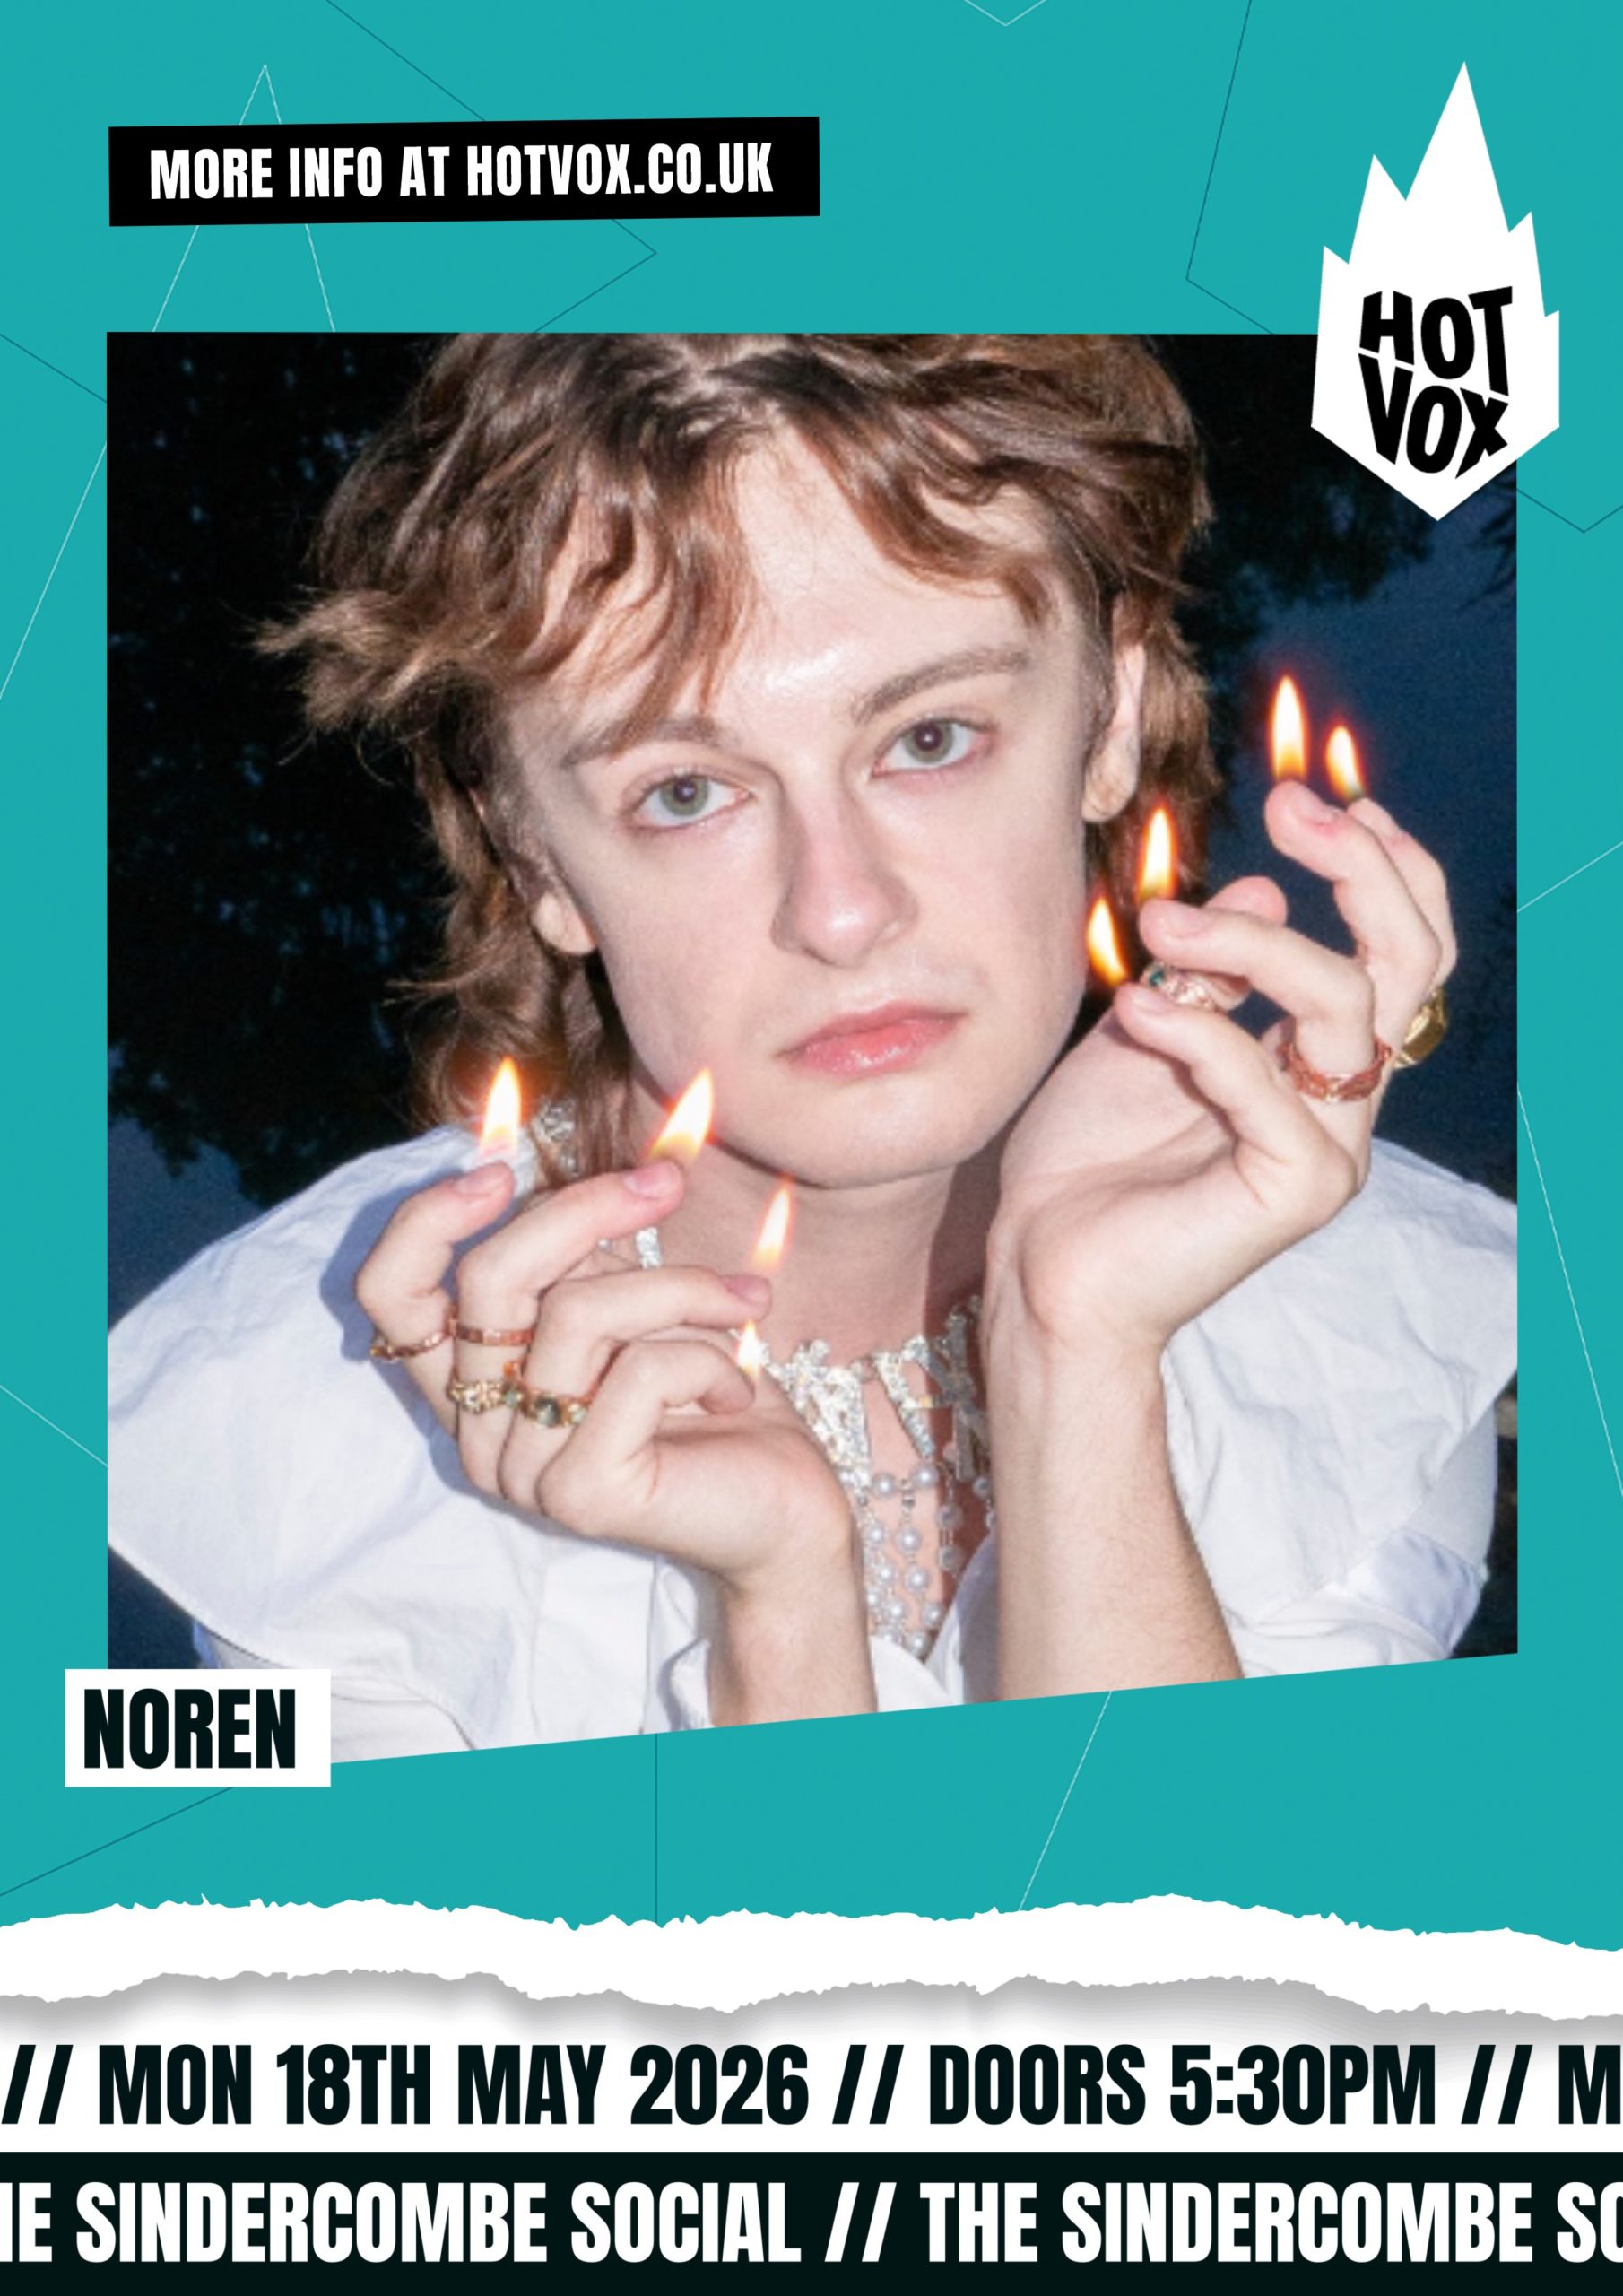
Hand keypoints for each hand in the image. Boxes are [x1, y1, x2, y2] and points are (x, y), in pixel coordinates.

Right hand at [355, 1156, 854, 1600]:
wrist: (788, 1510)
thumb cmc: (713, 1397)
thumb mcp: (635, 1306)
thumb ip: (582, 1257)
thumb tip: (568, 1169)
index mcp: (474, 1385)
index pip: (388, 1296)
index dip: (426, 1220)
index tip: (499, 1171)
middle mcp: (478, 1434)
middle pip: (487, 1277)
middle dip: (585, 1209)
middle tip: (668, 1183)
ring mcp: (522, 1471)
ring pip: (577, 1312)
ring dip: (681, 1287)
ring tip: (743, 1306)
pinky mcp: (581, 1493)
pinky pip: (639, 1371)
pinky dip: (708, 1357)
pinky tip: (740, 1391)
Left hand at [990, 780, 1455, 1360]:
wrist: (1042, 1274)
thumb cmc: (1083, 1164)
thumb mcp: (1144, 1034)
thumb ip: (1206, 973)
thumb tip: (1265, 885)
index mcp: (1313, 1063)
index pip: (1399, 953)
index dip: (1380, 868)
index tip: (1312, 803)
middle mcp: (1339, 1103)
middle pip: (1410, 965)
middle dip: (1365, 871)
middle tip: (1291, 811)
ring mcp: (1327, 1148)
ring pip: (1341, 1004)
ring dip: (1247, 944)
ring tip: (1158, 930)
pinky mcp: (1294, 1190)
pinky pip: (1266, 1080)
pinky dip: (1196, 1032)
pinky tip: (1132, 1013)